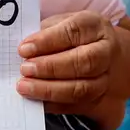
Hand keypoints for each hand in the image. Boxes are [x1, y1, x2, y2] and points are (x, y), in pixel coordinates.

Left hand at [16, 12, 129, 129]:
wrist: (101, 55)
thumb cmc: (73, 36)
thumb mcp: (60, 24)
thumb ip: (44, 33)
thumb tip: (24, 50)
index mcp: (95, 25)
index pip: (73, 31)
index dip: (47, 41)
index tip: (24, 49)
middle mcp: (105, 51)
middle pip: (83, 62)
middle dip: (50, 67)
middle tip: (25, 69)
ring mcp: (105, 77)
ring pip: (82, 88)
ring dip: (50, 89)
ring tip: (25, 87)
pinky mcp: (99, 99)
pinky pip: (76, 105)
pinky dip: (53, 104)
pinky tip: (36, 101)